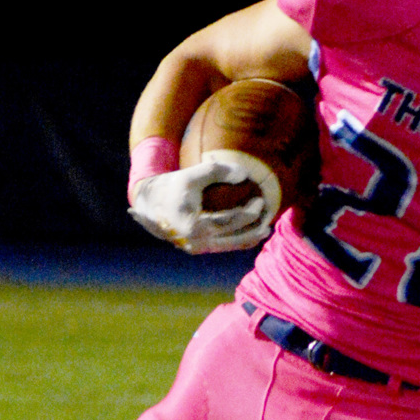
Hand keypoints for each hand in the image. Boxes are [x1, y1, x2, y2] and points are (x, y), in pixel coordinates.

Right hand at [128, 158, 275, 253]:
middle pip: (233, 238)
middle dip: (254, 227)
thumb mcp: (192, 174)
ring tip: (265, 230)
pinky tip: (252, 235)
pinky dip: (238, 241)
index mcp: (193, 226)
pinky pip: (223, 247)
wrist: (150, 204)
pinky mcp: (198, 249)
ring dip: (249, 238)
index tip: (261, 200)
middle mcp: (195, 242)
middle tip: (268, 215)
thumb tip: (244, 174)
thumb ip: (217, 171)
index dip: (248, 212)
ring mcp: (197, 248)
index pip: (229, 221)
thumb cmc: (172, 187)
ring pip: (230, 246)